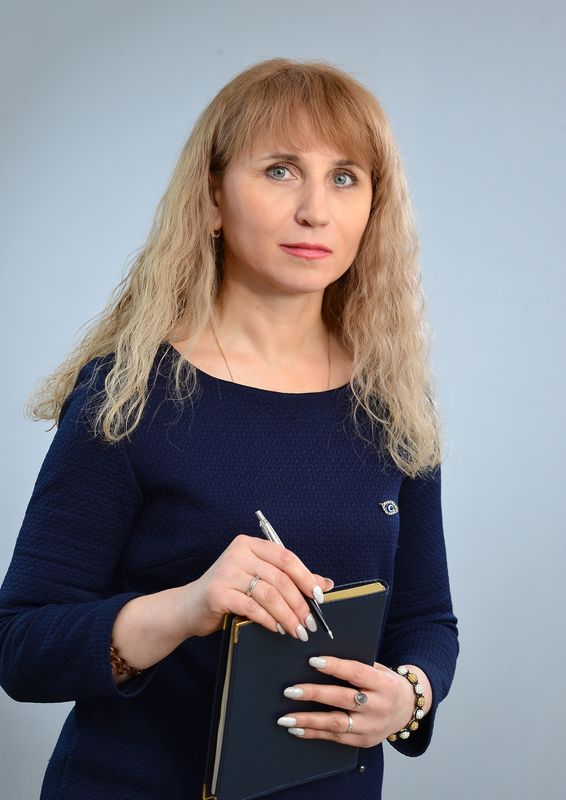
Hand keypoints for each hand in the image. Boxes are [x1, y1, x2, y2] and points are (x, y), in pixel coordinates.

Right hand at [184, 534, 333, 638]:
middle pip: (280, 578)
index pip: (285, 557)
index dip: (306, 577)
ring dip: (288, 616)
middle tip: (310, 623)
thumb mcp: (258, 580)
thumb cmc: (228, 592)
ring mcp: (226, 572)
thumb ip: (289, 579)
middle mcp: (237, 553)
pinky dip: (269, 621)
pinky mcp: (218, 593)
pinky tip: (278, 630)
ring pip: (269, 594)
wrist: (189, 607)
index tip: (319, 596)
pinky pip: (252, 608)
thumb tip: (326, 583)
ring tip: (298, 631)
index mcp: (249, 544)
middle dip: (299, 603)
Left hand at [276, 656, 425, 746]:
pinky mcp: (363, 742)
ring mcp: (371, 727)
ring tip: (286, 718)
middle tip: (290, 691)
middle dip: (314, 694)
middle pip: (343, 699)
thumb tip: (321, 660)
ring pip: (337, 723)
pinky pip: (335, 738)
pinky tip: (297, 729)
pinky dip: (314, 733)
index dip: (335, 667)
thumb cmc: (385, 683)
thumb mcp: (378, 670)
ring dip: (308, 720)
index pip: (357, 673)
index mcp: (383, 684)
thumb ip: (357, 667)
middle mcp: (378, 707)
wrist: (407, 710)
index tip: (312, 661)